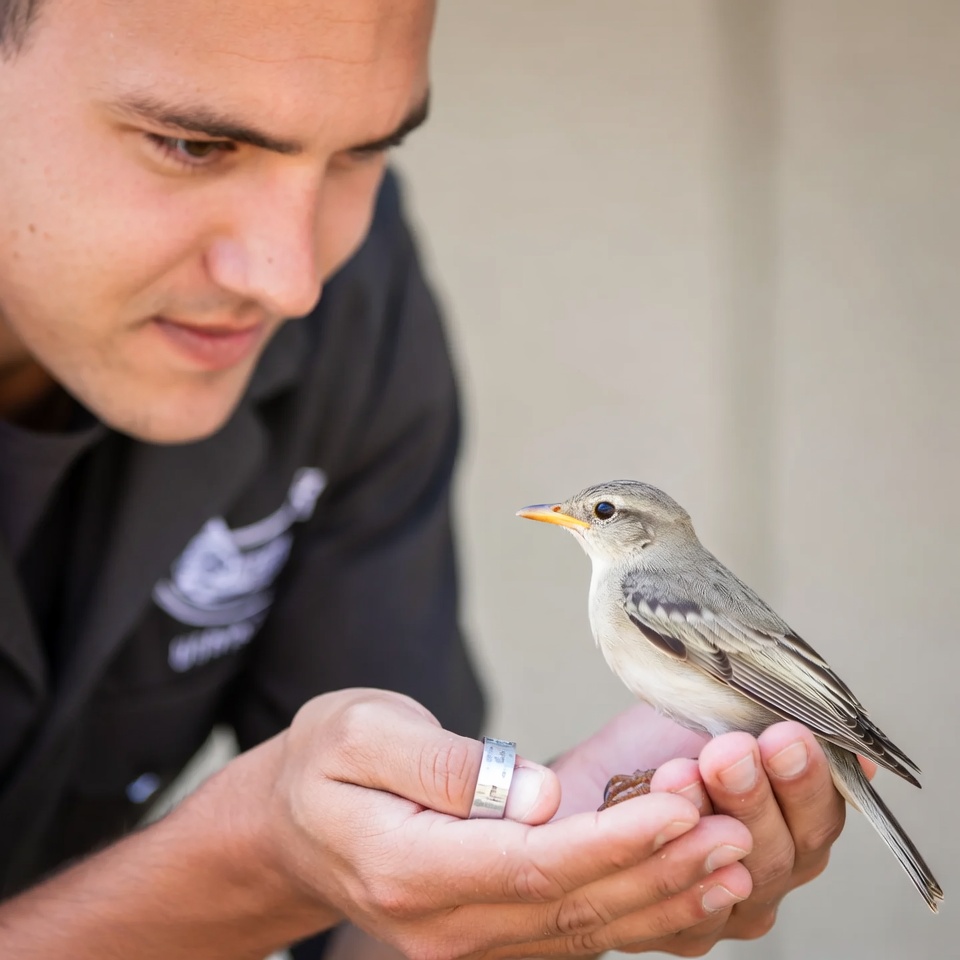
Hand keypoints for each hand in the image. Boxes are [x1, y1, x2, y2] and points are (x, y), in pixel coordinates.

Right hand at [240, 689, 759, 958]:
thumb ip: (442, 764)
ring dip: (662, 895)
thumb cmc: (324, 762)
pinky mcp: (487, 930)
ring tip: (733, 858)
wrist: (291, 825)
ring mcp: (466, 938)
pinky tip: (685, 883)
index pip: (529, 863)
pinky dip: (635, 906)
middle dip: (659, 869)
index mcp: (409, 867)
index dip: (611, 840)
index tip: (678, 805)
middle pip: (570, 904)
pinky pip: (571, 927)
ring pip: (582, 926)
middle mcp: (444, 923)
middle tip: (736, 832)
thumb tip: (533, 792)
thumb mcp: (361, 732)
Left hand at [551, 705, 850, 954]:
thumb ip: (767, 729)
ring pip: (740, 880)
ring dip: (710, 821)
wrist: (589, 782)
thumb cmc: (654, 747)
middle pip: (786, 851)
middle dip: (755, 794)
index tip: (786, 734)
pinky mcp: (683, 931)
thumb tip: (851, 750)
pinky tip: (660, 826)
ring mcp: (730, 906)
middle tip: (729, 752)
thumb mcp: (711, 716)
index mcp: (795, 821)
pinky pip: (689, 913)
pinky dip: (673, 866)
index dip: (808, 777)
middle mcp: (772, 869)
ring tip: (681, 773)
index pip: (822, 812)